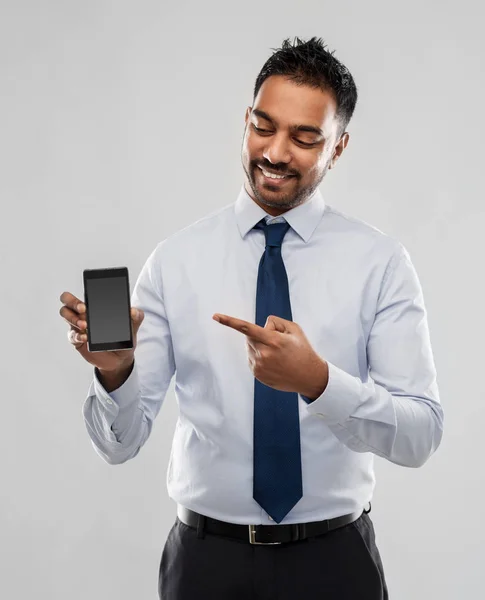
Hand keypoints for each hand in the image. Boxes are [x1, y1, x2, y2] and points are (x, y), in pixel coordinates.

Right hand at [59, 291, 143, 371]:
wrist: (120, 358)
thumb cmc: (123, 338)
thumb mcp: (132, 327)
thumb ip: (136, 317)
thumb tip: (133, 311)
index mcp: (94, 307)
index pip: (82, 294)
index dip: (81, 294)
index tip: (88, 300)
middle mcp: (83, 314)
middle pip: (67, 302)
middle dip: (72, 302)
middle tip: (84, 309)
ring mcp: (78, 327)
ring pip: (65, 315)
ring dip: (73, 318)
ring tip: (85, 325)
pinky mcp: (78, 340)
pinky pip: (72, 335)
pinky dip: (77, 336)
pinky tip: (86, 338)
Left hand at [213, 313, 327, 396]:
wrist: (309, 376)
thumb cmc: (302, 350)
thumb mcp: (294, 329)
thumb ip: (275, 322)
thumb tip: (260, 327)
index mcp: (272, 340)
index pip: (246, 328)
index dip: (229, 321)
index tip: (215, 316)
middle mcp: (263, 354)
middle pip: (249, 337)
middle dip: (259, 335)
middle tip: (277, 342)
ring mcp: (259, 366)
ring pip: (250, 348)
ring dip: (259, 346)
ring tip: (278, 355)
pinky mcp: (257, 374)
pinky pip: (251, 358)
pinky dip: (259, 357)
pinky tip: (274, 362)